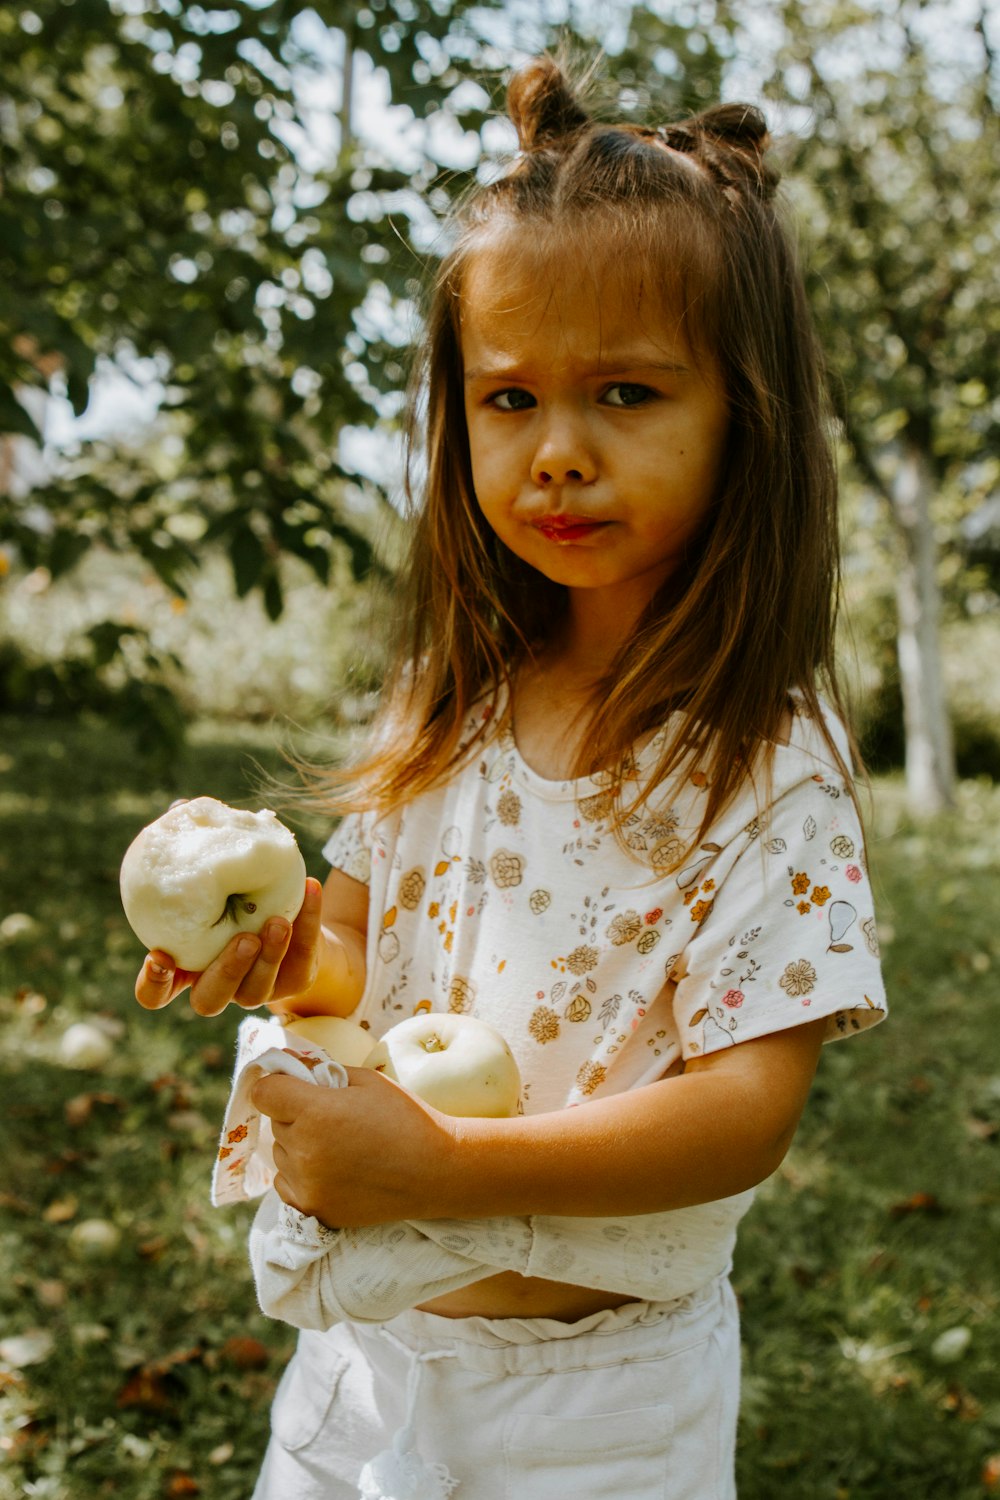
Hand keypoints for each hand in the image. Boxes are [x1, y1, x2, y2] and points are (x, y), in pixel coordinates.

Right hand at [134, 876, 323, 1016]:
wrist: (297, 922)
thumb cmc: (241, 896)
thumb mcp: (218, 879)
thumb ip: (198, 857)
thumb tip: (184, 808)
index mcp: (188, 966)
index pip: (156, 994)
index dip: (154, 983)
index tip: (160, 956)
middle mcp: (219, 985)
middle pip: (209, 1000)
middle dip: (226, 971)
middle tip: (243, 940)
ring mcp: (257, 988)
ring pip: (256, 991)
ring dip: (269, 956)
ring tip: (278, 922)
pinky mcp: (294, 980)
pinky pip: (301, 959)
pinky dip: (307, 925)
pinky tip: (310, 891)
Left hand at [251, 1065, 459, 1226]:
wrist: (435, 1171)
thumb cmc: (404, 1118)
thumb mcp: (366, 1081)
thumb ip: (321, 1072)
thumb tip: (289, 1068)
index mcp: (316, 1112)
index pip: (264, 1092)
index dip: (277, 1085)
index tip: (294, 1087)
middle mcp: (304, 1151)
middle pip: (275, 1123)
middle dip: (295, 1114)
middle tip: (332, 1117)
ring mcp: (306, 1185)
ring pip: (280, 1153)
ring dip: (298, 1145)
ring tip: (338, 1145)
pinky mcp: (312, 1210)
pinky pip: (284, 1183)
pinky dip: (299, 1174)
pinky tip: (332, 1169)